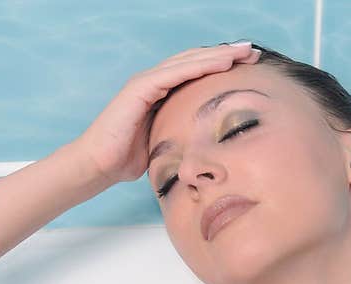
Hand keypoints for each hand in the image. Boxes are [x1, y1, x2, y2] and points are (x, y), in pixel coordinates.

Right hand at [71, 43, 260, 185]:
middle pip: (195, 61)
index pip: (195, 73)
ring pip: (188, 61)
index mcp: (161, 93)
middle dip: (225, 55)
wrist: (98, 165)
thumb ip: (183, 137)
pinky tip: (222, 62)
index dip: (220, 67)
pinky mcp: (140, 87)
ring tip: (244, 51)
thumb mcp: (165, 145)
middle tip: (253, 51)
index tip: (248, 67)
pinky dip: (200, 66)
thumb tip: (209, 149)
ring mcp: (146, 82)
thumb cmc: (127, 160)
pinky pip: (175, 72)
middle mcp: (154, 82)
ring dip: (218, 54)